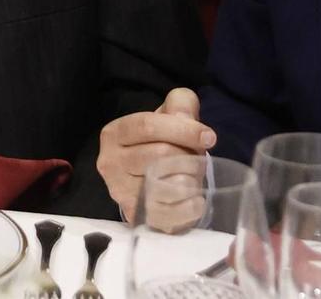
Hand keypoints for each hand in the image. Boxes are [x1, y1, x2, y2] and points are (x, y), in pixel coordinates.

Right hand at [97, 87, 215, 221]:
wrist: (150, 183)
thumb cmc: (160, 144)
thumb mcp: (168, 115)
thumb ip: (180, 104)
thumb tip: (186, 119)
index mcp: (114, 133)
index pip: (147, 126)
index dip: (182, 129)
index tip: (209, 136)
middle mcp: (110, 163)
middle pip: (160, 154)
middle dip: (189, 156)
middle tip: (197, 160)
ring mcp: (121, 192)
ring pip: (166, 183)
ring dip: (190, 179)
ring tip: (193, 177)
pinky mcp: (137, 217)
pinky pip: (171, 213)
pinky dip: (190, 205)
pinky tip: (195, 198)